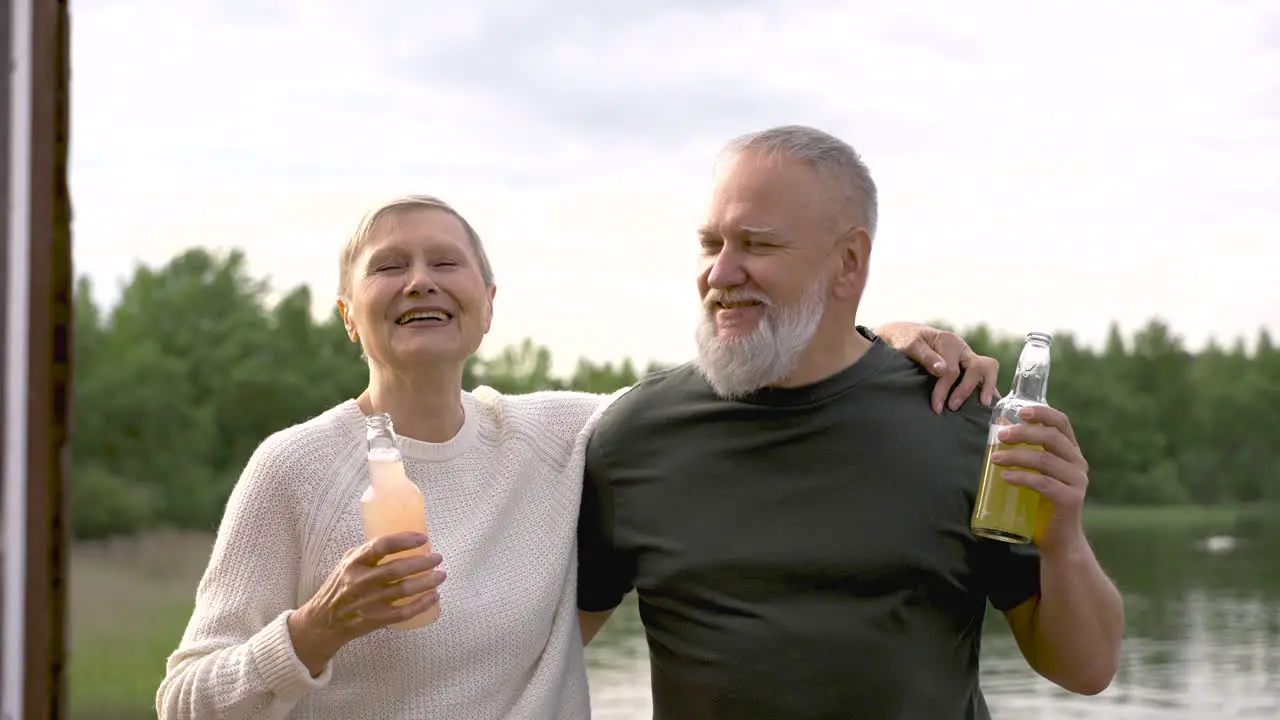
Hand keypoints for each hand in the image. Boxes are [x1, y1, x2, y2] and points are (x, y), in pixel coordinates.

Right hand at [288, 532, 444, 674]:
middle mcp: (360, 581)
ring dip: (427, 581)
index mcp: (353, 563)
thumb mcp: (346, 563)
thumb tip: (401, 541)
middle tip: (438, 558)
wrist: (323, 622)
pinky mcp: (376, 620)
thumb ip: (369, 553)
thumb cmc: (339, 587)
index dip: (404, 540)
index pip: (381, 546)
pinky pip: (404, 612)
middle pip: (397, 570)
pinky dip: (422, 604)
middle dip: (422, 562)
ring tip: (441, 575)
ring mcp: (369, 602)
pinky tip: (434, 596)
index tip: (423, 538)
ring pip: (404, 590)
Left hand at [874, 321, 999, 413]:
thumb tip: (941, 369)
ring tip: (983, 406)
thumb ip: (925, 356)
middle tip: (953, 408)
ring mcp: (968, 356)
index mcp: (949, 342)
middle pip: (977, 367)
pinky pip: (985, 375)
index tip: (936, 407)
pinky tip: (987, 403)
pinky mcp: (969, 365)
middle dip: (966, 390)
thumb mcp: (910, 345)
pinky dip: (988, 388)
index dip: (944, 390)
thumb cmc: (906, 341)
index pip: (952, 370)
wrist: (907, 335)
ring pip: (988, 368)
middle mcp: (962, 349)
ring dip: (988, 387)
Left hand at [989, 405, 1089, 555]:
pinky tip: (1005, 477)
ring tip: (995, 459)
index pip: (1062, 423)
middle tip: (1000, 437)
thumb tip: (1000, 427)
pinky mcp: (1070, 499)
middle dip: (1023, 433)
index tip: (1020, 411)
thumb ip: (1025, 451)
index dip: (1042, 413)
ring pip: (1044, 460)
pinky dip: (1022, 477)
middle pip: (1051, 438)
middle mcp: (1078, 463)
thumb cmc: (1042, 503)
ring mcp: (1077, 482)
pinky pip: (1043, 483)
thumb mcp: (1035, 472)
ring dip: (1016, 456)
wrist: (1058, 540)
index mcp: (1071, 452)